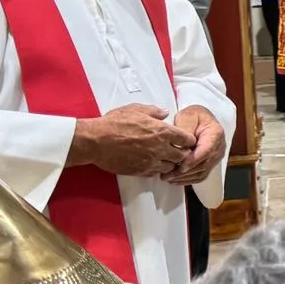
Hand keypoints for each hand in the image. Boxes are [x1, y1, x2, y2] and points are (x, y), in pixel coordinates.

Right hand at [72, 104, 192, 177]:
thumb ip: (154, 111)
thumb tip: (165, 112)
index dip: (188, 140)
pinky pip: (156, 173)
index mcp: (162, 132)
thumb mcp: (135, 109)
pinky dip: (157, 169)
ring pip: (170, 167)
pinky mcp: (141, 171)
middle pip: (182, 156)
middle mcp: (160, 148)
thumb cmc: (114, 123)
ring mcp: (151, 162)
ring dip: (170, 163)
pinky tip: (151, 163)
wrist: (96, 141)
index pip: (187, 140)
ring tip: (163, 157)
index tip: (184, 139)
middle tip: (176, 149)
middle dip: (182, 153)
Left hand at [162, 106, 226, 185]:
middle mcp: (219, 147)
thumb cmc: (194, 116)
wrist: (201, 119)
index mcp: (216, 134)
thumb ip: (185, 130)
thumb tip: (181, 146)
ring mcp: (216, 157)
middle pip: (203, 164)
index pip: (206, 150)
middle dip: (184, 172)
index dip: (193, 160)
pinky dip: (188, 180)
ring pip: (201, 172)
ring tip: (167, 178)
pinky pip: (200, 175)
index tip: (180, 167)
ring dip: (184, 178)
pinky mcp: (210, 164)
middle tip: (167, 175)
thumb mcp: (188, 116)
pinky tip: (175, 180)